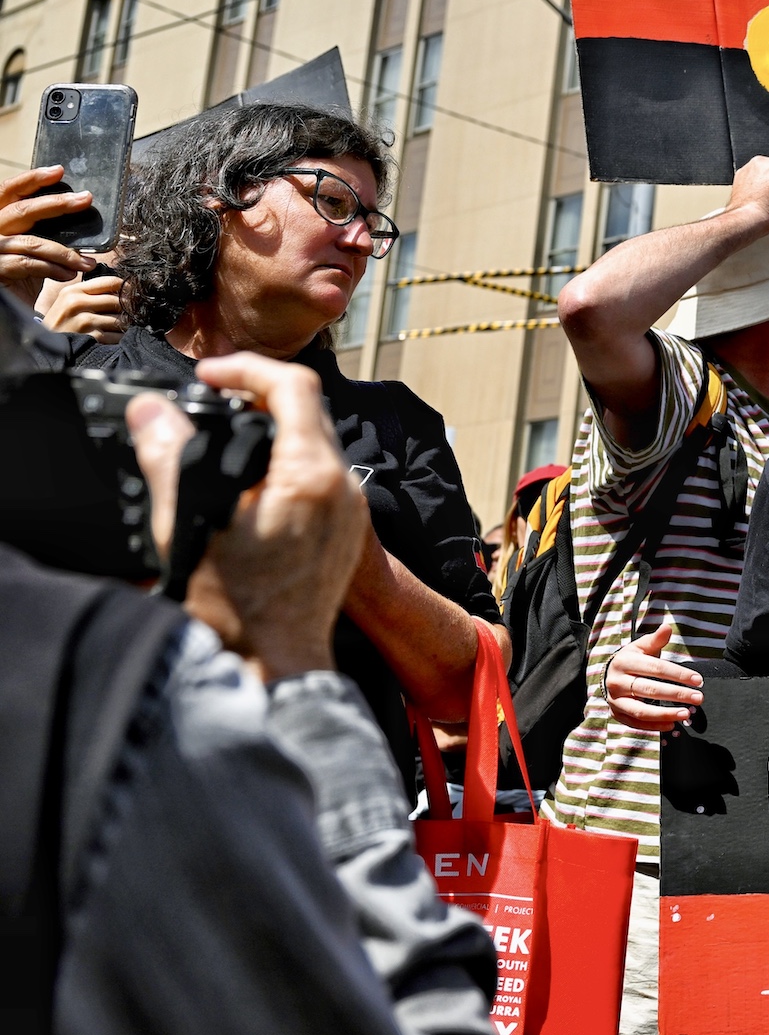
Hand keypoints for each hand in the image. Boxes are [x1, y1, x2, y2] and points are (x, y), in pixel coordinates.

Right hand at [0, 166, 97, 303]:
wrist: (5, 311)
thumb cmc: (20, 276)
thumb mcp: (31, 249)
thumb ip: (43, 232)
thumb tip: (74, 212)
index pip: (9, 191)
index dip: (31, 179)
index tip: (58, 170)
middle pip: (21, 210)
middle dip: (56, 204)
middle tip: (85, 199)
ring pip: (32, 243)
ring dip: (65, 252)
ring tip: (87, 262)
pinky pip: (29, 265)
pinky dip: (54, 269)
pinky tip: (69, 275)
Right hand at [37, 272, 124, 341]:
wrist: (44, 345)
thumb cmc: (61, 323)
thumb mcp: (68, 302)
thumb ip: (90, 293)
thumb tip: (123, 288)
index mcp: (73, 291)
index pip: (110, 282)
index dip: (126, 287)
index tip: (132, 293)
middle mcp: (77, 303)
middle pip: (118, 301)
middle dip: (128, 308)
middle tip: (131, 313)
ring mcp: (84, 321)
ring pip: (120, 319)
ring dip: (125, 324)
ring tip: (121, 326)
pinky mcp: (92, 337)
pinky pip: (117, 335)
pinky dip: (120, 337)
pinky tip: (114, 337)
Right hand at [128, 352, 366, 681]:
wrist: (276, 664)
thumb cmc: (238, 607)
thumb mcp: (189, 523)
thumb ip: (169, 456)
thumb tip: (151, 411)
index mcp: (312, 474)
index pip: (295, 386)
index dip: (248, 370)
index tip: (211, 376)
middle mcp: (343, 486)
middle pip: (310, 410)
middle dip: (260, 396)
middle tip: (213, 402)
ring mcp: (351, 510)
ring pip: (317, 443)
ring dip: (274, 430)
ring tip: (225, 439)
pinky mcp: (347, 531)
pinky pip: (322, 475)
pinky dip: (287, 463)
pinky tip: (249, 483)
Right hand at [604, 620, 703, 730]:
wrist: (610, 675)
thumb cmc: (633, 660)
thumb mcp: (642, 647)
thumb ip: (656, 640)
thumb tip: (667, 627)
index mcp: (625, 661)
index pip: (656, 668)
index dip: (679, 674)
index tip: (698, 680)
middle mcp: (617, 682)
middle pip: (650, 689)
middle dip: (677, 694)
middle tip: (699, 698)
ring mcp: (615, 700)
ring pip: (642, 711)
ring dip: (666, 714)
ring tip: (686, 714)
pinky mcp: (617, 714)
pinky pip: (637, 724)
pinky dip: (655, 726)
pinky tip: (673, 725)